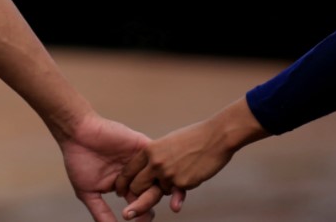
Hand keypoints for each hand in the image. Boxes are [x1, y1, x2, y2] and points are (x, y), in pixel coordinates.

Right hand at [58, 112, 172, 221]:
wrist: (77, 133)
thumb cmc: (79, 161)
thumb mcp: (88, 192)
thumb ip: (101, 213)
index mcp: (125, 185)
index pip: (140, 204)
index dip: (141, 215)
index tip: (133, 220)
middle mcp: (136, 174)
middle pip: (151, 194)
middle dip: (145, 205)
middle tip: (134, 212)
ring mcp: (141, 160)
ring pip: (157, 179)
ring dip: (153, 192)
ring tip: (139, 198)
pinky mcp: (144, 146)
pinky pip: (159, 160)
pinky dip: (159, 170)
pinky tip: (152, 179)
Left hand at [114, 99, 265, 218]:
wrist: (215, 138)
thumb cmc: (193, 137)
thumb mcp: (167, 142)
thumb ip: (155, 155)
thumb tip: (147, 170)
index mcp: (149, 149)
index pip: (129, 170)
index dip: (124, 181)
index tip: (120, 189)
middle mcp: (155, 162)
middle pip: (137, 186)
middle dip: (137, 193)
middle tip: (137, 198)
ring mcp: (168, 174)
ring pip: (158, 191)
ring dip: (165, 188)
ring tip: (179, 173)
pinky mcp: (181, 184)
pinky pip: (175, 193)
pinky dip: (179, 189)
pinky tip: (189, 175)